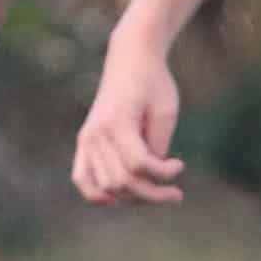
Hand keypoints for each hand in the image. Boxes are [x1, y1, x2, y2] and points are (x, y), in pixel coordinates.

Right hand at [74, 37, 185, 203]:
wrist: (130, 59)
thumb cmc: (154, 83)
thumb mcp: (165, 111)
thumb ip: (157, 146)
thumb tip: (149, 178)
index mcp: (118, 122)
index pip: (139, 165)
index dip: (164, 174)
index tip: (179, 164)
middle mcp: (97, 133)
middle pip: (123, 182)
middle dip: (152, 194)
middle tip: (176, 193)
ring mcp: (87, 138)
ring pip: (106, 186)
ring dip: (133, 196)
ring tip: (155, 192)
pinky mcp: (84, 141)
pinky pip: (81, 178)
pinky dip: (95, 194)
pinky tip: (115, 200)